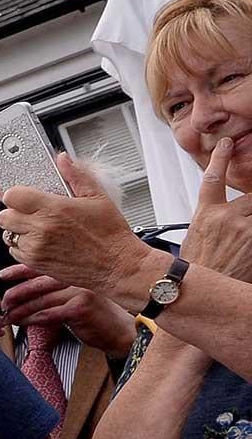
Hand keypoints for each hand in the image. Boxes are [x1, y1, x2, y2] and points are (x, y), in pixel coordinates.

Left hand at [0, 156, 152, 296]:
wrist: (117, 265)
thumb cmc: (110, 234)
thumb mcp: (97, 197)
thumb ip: (76, 175)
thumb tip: (63, 159)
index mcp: (54, 208)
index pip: (12, 195)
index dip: (17, 194)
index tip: (26, 195)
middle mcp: (40, 228)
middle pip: (4, 216)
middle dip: (14, 212)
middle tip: (30, 212)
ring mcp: (36, 247)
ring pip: (7, 234)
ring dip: (18, 230)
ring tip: (38, 227)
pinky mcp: (35, 263)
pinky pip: (14, 251)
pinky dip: (22, 246)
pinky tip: (41, 242)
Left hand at [0, 266, 136, 354]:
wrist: (118, 329)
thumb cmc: (93, 313)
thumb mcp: (73, 296)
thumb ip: (53, 290)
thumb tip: (20, 291)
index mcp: (72, 271)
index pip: (41, 266)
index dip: (19, 270)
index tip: (2, 275)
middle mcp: (76, 277)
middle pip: (37, 283)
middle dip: (15, 294)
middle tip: (2, 303)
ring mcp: (79, 291)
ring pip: (40, 300)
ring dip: (20, 310)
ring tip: (9, 317)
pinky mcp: (80, 308)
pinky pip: (49, 314)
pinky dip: (32, 319)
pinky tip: (24, 323)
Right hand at [182, 137, 251, 281]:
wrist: (192, 293)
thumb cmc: (193, 271)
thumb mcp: (192, 240)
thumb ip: (208, 223)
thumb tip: (216, 219)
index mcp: (205, 215)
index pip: (213, 177)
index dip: (221, 158)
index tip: (227, 145)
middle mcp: (225, 218)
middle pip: (251, 195)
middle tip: (245, 213)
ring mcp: (245, 229)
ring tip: (244, 232)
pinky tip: (247, 246)